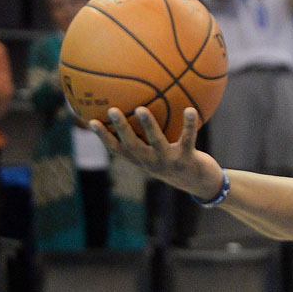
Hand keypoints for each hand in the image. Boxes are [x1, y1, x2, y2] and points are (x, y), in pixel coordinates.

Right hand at [92, 106, 224, 200]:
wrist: (202, 185)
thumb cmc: (177, 163)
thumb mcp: (159, 152)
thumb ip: (148, 136)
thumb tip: (138, 106)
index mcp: (142, 160)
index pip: (118, 150)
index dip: (104, 137)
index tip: (90, 121)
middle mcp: (153, 162)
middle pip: (133, 145)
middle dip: (121, 128)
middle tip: (112, 110)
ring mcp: (169, 161)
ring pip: (156, 142)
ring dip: (148, 126)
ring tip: (141, 109)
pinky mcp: (188, 159)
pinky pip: (188, 139)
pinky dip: (189, 125)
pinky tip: (190, 109)